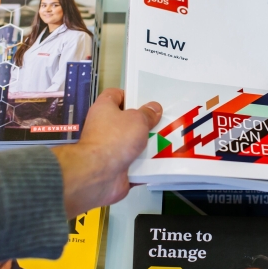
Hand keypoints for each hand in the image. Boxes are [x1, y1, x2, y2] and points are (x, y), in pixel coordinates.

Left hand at [52, 88, 161, 217]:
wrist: (99, 173)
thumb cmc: (115, 138)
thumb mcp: (137, 120)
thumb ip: (147, 114)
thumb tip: (154, 108)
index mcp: (104, 109)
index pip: (115, 95)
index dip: (130, 95)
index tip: (145, 100)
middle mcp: (104, 128)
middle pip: (127, 121)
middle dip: (144, 123)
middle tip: (163, 122)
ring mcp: (110, 149)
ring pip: (133, 144)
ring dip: (148, 145)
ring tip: (167, 141)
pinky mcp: (116, 167)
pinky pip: (136, 164)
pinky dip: (147, 164)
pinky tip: (162, 160)